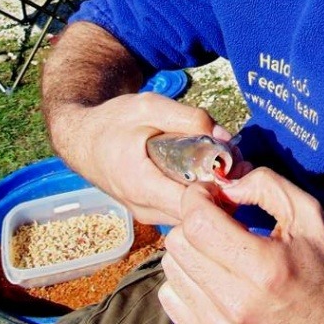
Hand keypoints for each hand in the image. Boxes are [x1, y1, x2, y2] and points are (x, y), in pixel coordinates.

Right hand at [52, 92, 235, 225]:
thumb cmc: (113, 121)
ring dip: (213, 195)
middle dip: (223, 191)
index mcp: (141, 184)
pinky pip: (183, 213)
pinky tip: (208, 174)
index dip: (220, 189)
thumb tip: (223, 136)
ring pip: (192, 217)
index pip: (191, 205)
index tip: (236, 166)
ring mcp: (147, 215)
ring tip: (225, 165)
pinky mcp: (152, 214)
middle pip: (196, 214)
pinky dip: (200, 197)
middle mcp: (144, 209)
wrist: (83, 139)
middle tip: (240, 163)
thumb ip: (187, 118)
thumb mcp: (149, 106)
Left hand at [158, 169, 323, 323]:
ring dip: (190, 249)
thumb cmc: (321, 265)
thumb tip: (224, 185)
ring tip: (219, 248)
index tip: (214, 195)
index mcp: (264, 267)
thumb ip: (266, 185)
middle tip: (219, 219)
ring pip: (171, 267)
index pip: (198, 222)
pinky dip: (186, 277)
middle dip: (194, 220)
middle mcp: (238, 302)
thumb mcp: (307, 213)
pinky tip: (214, 274)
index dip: (198, 197)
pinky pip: (169, 295)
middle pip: (178, 243)